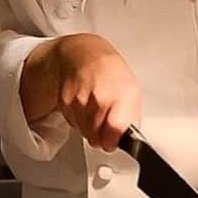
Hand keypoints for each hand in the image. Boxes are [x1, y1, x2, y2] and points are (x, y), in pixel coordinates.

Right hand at [22, 33, 140, 151]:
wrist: (84, 55)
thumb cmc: (112, 74)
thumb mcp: (132, 93)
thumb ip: (131, 118)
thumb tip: (130, 140)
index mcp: (121, 95)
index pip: (115, 128)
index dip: (112, 141)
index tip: (112, 143)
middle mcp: (100, 97)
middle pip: (97, 136)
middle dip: (101, 137)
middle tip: (105, 126)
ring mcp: (80, 99)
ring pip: (84, 132)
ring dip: (90, 128)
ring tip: (96, 112)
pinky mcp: (65, 101)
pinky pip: (73, 123)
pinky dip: (78, 119)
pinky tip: (85, 105)